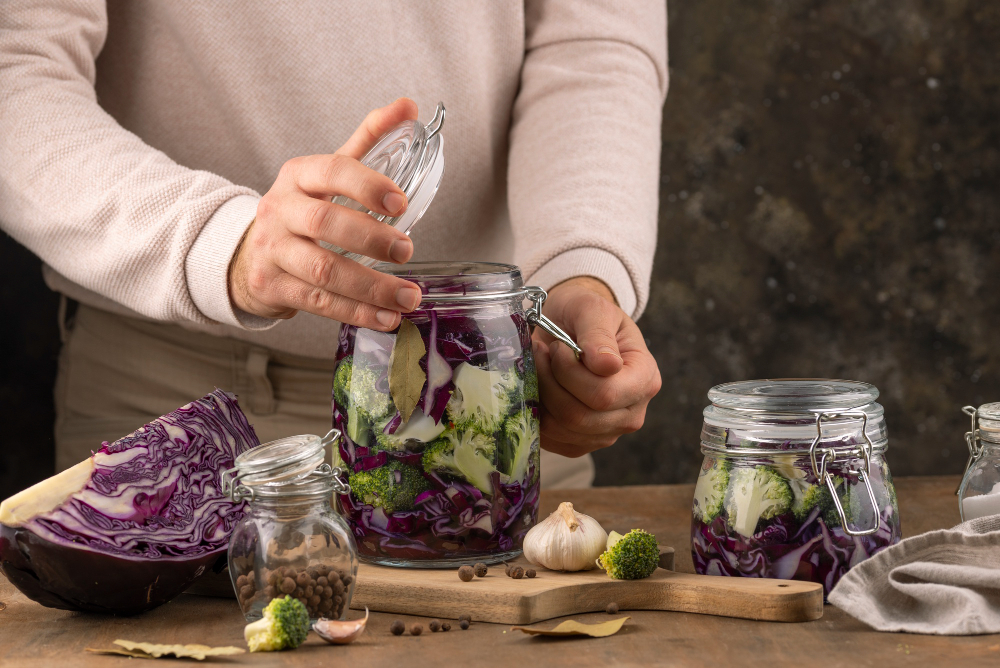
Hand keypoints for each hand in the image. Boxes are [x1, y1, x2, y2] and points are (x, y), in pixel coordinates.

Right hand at [228, 98, 423, 330]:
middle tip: (407, 251)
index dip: (367, 185)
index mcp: (298, 176)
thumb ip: (368, 140)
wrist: (248, 254)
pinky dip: (357, 312)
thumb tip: (409, 106)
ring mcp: (273, 251)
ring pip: (324, 271)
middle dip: (372, 238)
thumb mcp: (327, 172)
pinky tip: (387, 318)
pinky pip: (319, 303)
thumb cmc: (301, 211)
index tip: (401, 203)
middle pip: (325, 222)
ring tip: (408, 296)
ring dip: (371, 287)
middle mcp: (280, 210)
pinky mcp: (273, 287)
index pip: (331, 171)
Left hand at [533, 277, 661, 456]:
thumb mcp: (593, 309)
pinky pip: (552, 439)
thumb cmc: (585, 315)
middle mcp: (632, 412)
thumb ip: (599, 334)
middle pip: (581, 416)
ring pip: (562, 428)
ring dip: (540, 395)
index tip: (558, 347)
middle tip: (541, 354)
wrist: (571, 327)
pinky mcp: (581, 443)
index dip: (570, 373)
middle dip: (550, 383)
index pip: (605, 394)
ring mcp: (607, 432)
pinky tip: (538, 388)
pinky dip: (536, 414)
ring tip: (538, 367)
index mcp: (644, 379)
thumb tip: (607, 366)